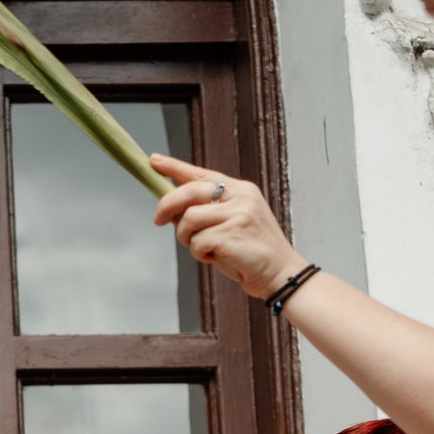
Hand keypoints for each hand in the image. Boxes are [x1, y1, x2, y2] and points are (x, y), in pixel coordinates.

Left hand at [150, 158, 308, 299]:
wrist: (278, 273)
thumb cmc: (249, 252)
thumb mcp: (230, 223)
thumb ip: (206, 212)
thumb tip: (172, 210)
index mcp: (240, 190)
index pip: (202, 173)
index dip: (175, 167)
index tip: (154, 160)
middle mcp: (240, 196)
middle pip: (189, 191)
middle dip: (167, 205)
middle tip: (158, 220)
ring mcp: (238, 213)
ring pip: (189, 219)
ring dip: (187, 239)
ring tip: (203, 249)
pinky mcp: (232, 233)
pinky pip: (198, 242)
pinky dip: (199, 254)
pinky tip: (214, 258)